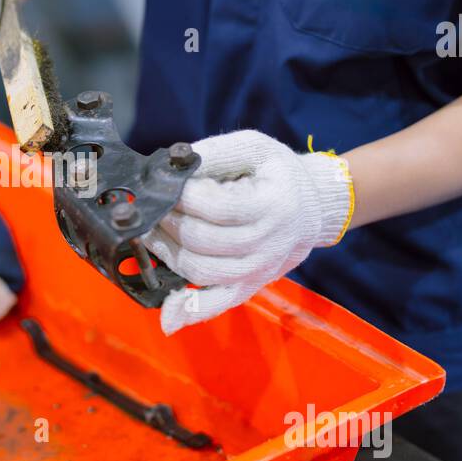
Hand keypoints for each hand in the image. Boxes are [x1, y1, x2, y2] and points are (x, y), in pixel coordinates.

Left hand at [143, 131, 353, 334]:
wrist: (310, 208)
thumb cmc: (276, 174)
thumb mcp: (254, 148)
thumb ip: (215, 152)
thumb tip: (173, 165)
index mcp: (272, 205)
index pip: (217, 207)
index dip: (183, 196)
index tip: (164, 185)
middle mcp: (268, 243)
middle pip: (203, 241)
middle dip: (167, 222)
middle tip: (151, 208)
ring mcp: (258, 270)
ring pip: (201, 271)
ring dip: (166, 253)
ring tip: (151, 234)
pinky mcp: (249, 286)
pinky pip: (217, 304)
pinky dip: (190, 310)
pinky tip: (167, 312)